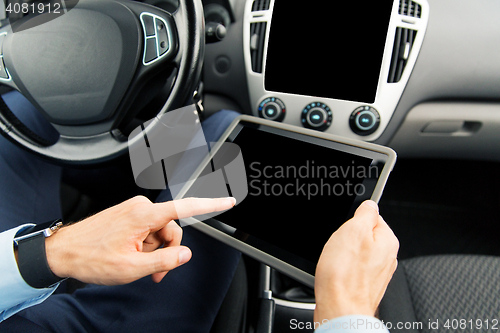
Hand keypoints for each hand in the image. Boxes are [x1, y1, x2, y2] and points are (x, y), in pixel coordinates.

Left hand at [45, 196, 235, 284]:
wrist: (62, 252)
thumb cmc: (91, 257)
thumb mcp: (132, 267)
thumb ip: (164, 260)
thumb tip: (185, 255)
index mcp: (143, 214)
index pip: (185, 208)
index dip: (210, 204)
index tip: (227, 201)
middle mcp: (140, 207)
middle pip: (172, 229)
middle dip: (167, 252)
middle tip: (156, 272)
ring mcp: (134, 211)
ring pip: (160, 232)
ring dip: (155, 252)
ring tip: (139, 266)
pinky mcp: (129, 216)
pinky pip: (148, 231)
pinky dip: (146, 246)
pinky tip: (133, 257)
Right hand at [314, 200, 398, 322]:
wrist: (340, 310)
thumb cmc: (344, 275)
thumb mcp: (353, 230)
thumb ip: (365, 213)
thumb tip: (370, 204)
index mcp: (387, 240)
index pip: (371, 216)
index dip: (353, 219)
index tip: (344, 226)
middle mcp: (386, 257)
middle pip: (362, 235)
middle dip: (346, 238)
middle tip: (337, 246)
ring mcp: (376, 273)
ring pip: (354, 253)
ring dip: (342, 255)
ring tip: (335, 262)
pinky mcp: (364, 286)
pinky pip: (351, 269)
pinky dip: (341, 269)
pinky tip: (335, 274)